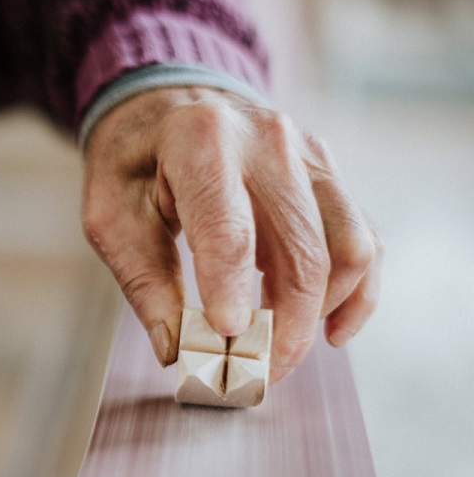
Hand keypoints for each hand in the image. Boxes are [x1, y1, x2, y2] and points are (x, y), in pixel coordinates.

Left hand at [82, 87, 382, 382]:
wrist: (171, 105)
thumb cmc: (136, 163)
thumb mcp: (111, 217)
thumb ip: (144, 283)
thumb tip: (179, 353)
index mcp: (203, 140)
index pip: (229, 231)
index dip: (232, 295)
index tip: (227, 347)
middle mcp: (268, 140)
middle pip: (302, 251)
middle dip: (285, 328)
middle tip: (257, 371)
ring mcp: (308, 155)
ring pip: (348, 248)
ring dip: (322, 312)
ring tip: (281, 348)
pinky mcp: (328, 175)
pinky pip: (365, 239)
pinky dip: (358, 292)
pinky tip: (333, 329)